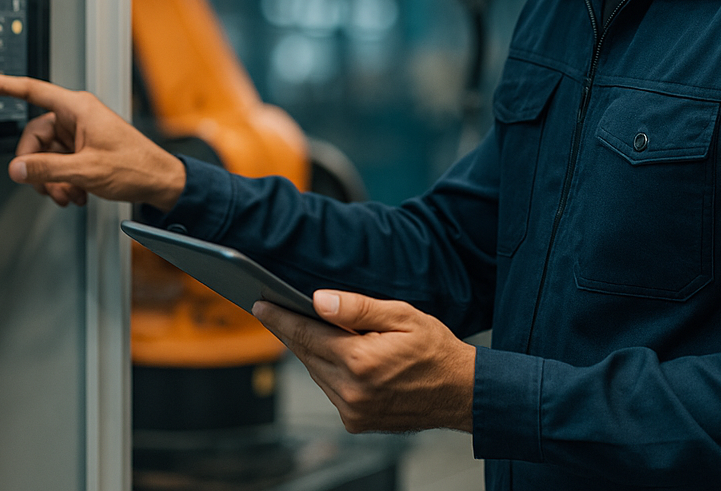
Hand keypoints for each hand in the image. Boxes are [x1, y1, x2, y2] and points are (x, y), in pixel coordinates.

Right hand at [0, 72, 185, 210]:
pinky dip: (62, 181)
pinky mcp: (83, 149)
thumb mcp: (86, 170)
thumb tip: (16, 169)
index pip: (34, 91)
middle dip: (39, 167)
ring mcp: (79, 134)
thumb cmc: (135, 166)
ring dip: (52, 180)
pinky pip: (58, 163)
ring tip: (70, 195)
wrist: (158, 181)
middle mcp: (77, 117)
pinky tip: (76, 194)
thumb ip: (47, 169)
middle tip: (50, 188)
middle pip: (35, 138)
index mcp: (78, 108)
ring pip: (45, 155)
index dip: (6, 85)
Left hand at [253, 290, 474, 433]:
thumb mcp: (401, 315)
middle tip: (272, 308)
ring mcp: (353, 411)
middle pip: (306, 354)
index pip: (307, 334)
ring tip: (301, 324)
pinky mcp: (356, 421)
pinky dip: (325, 368)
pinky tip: (330, 350)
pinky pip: (329, 388)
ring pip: (315, 372)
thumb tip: (318, 300)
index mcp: (360, 362)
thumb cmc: (434, 349)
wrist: (460, 393)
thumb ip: (357, 308)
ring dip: (308, 349)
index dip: (280, 317)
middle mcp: (352, 392)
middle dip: (289, 330)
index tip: (260, 304)